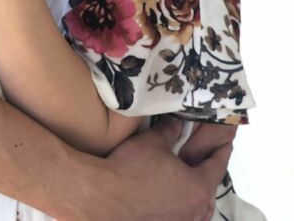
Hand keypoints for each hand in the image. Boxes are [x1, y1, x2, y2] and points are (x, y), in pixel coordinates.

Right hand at [101, 119, 231, 220]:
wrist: (106, 197)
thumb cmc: (133, 167)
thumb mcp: (153, 141)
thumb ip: (171, 130)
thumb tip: (179, 123)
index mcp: (198, 186)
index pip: (217, 166)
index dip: (222, 151)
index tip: (227, 142)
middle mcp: (195, 210)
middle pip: (210, 192)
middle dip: (210, 176)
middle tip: (207, 162)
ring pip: (200, 211)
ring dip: (200, 198)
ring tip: (195, 187)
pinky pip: (186, 219)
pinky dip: (188, 211)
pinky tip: (177, 205)